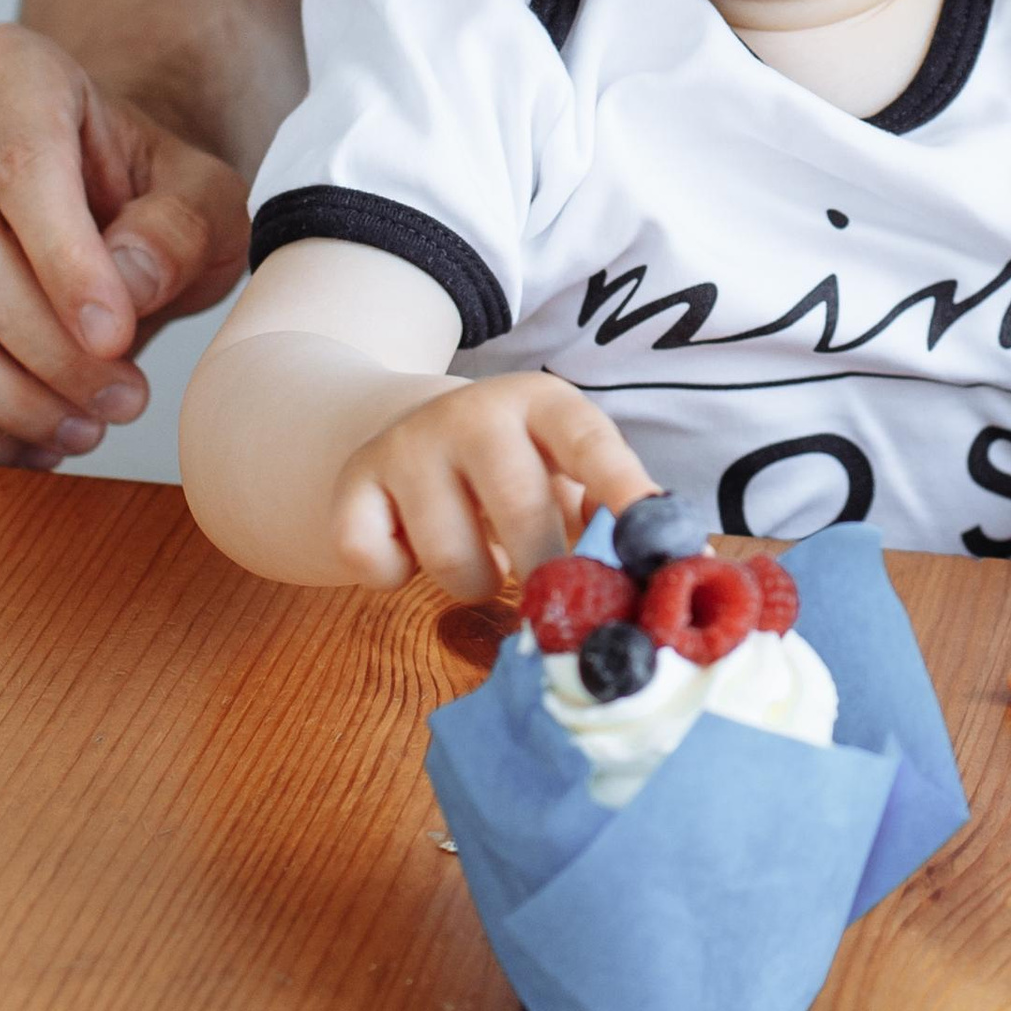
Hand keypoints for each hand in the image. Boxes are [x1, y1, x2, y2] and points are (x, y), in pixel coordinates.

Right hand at [0, 24, 250, 465]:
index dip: (66, 264)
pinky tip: (31, 442)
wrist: (109, 204)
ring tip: (84, 428)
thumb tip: (124, 286)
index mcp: (16, 70)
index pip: (26, 166)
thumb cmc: (155, 193)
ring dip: (0, 395)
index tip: (116, 337)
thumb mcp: (204, 198)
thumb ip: (179, 228)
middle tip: (122, 401)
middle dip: (44, 348)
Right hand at [328, 374, 655, 596]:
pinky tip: (408, 551)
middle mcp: (474, 411)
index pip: (589, 442)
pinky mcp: (355, 480)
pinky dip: (393, 579)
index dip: (620, 488)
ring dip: (472, 582)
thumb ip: (603, 508)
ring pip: (450, 556)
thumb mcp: (560, 468)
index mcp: (543, 403)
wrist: (406, 428)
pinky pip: (375, 564)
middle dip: (543, 573)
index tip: (648, 538)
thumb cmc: (511, 465)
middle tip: (552, 607)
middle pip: (518, 509)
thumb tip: (656, 565)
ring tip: (479, 559)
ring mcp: (409, 442)